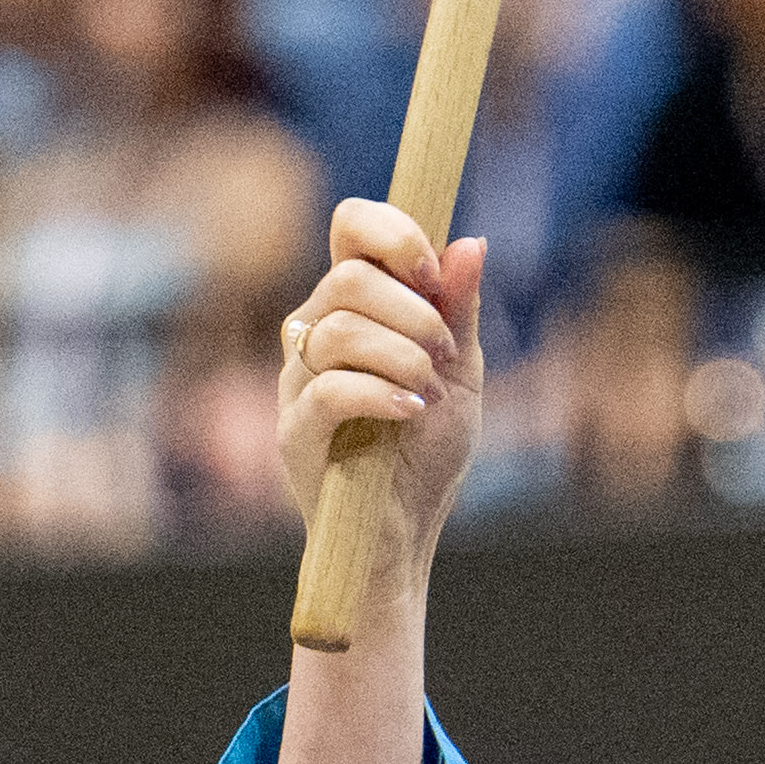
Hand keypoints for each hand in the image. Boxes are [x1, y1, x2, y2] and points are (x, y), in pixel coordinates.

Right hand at [277, 191, 490, 576]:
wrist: (404, 534)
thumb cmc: (426, 453)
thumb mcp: (462, 374)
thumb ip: (459, 310)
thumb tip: (470, 242)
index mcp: (353, 306)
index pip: (350, 228)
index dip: (391, 232)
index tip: (432, 271)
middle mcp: (315, 334)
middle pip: (347, 277)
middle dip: (412, 310)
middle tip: (444, 352)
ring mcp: (298, 382)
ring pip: (338, 331)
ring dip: (401, 355)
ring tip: (429, 391)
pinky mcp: (294, 432)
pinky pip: (328, 390)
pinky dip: (379, 393)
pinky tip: (411, 410)